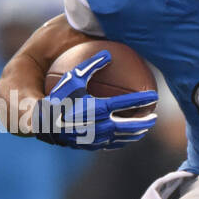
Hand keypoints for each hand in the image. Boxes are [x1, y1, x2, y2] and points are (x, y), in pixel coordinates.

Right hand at [41, 50, 157, 149]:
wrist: (43, 122)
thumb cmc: (57, 97)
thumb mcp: (73, 78)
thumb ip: (91, 66)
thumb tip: (108, 54)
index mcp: (99, 107)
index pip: (128, 103)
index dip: (143, 99)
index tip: (154, 96)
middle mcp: (101, 124)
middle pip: (131, 125)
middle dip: (145, 122)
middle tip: (154, 117)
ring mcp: (97, 137)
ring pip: (123, 137)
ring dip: (136, 133)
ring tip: (144, 129)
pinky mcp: (91, 145)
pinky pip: (112, 144)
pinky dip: (122, 141)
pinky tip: (126, 137)